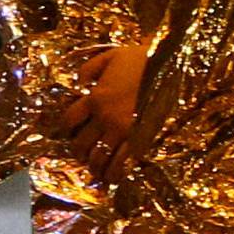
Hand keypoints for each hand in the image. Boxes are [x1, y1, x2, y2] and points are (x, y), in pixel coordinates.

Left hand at [61, 44, 146, 180]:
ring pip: (98, 158)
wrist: (166, 65)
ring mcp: (122, 130)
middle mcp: (104, 118)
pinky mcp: (138, 138)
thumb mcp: (108, 56)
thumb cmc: (139, 59)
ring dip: (93, 166)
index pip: (69, 120)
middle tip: (82, 154)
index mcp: (94, 98)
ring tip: (95, 168)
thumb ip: (88, 69)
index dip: (66, 129)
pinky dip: (114, 173)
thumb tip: (79, 84)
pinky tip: (112, 177)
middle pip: (81, 144)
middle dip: (78, 152)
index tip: (70, 132)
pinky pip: (122, 162)